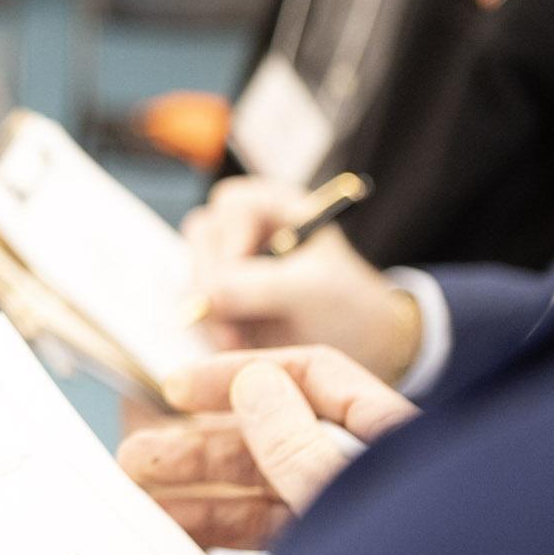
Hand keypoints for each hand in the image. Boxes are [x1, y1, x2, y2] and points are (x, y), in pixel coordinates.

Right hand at [117, 346, 419, 549]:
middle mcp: (367, 487)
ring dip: (198, 508)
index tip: (175, 389)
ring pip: (261, 512)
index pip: (314, 379)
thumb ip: (298, 442)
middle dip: (199, 452)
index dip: (241, 375)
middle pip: (272, 446)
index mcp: (389, 445)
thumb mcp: (349, 495)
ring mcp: (348, 541)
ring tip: (142, 514)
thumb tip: (254, 382)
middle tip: (135, 462)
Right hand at [183, 176, 421, 383]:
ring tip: (239, 339)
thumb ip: (257, 286)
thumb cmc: (349, 307)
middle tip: (229, 315)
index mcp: (277, 208)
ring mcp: (230, 265)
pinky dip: (212, 327)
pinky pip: (197, 307)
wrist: (359, 351)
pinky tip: (237, 343)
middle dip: (212, 280)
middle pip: (203, 237)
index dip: (232, 235)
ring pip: (194, 274)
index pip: (232, 203)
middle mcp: (247, 231)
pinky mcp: (221, 299)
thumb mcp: (312, 290)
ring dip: (211, 310)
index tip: (240, 268)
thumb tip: (205, 297)